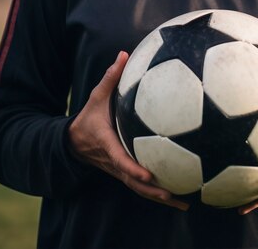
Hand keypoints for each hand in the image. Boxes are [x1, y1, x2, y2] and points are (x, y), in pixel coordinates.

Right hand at [68, 51, 188, 210]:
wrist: (73, 141)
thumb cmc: (88, 117)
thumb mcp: (96, 96)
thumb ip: (110, 77)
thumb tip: (123, 53)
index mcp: (107, 144)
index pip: (119, 159)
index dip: (132, 168)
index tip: (147, 175)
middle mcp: (114, 162)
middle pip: (133, 183)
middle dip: (153, 191)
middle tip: (175, 195)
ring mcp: (119, 171)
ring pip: (139, 190)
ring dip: (159, 198)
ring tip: (184, 204)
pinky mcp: (124, 173)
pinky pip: (141, 187)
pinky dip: (157, 193)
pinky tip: (178, 196)